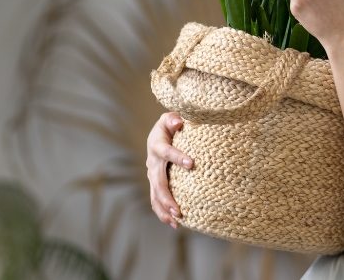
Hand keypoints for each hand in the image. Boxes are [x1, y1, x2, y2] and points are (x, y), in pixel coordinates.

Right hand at [146, 112, 194, 227]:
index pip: (167, 152)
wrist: (160, 133)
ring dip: (164, 208)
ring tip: (176, 220)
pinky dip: (162, 212)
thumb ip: (173, 119)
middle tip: (178, 209)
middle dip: (167, 196)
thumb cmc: (170, 124)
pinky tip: (173, 224)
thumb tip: (177, 121)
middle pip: (158, 182)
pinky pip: (156, 200)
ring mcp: (152, 175)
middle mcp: (152, 162)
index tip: (191, 163)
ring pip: (155, 195)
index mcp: (157, 145)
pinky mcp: (155, 183)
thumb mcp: (171, 118)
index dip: (178, 157)